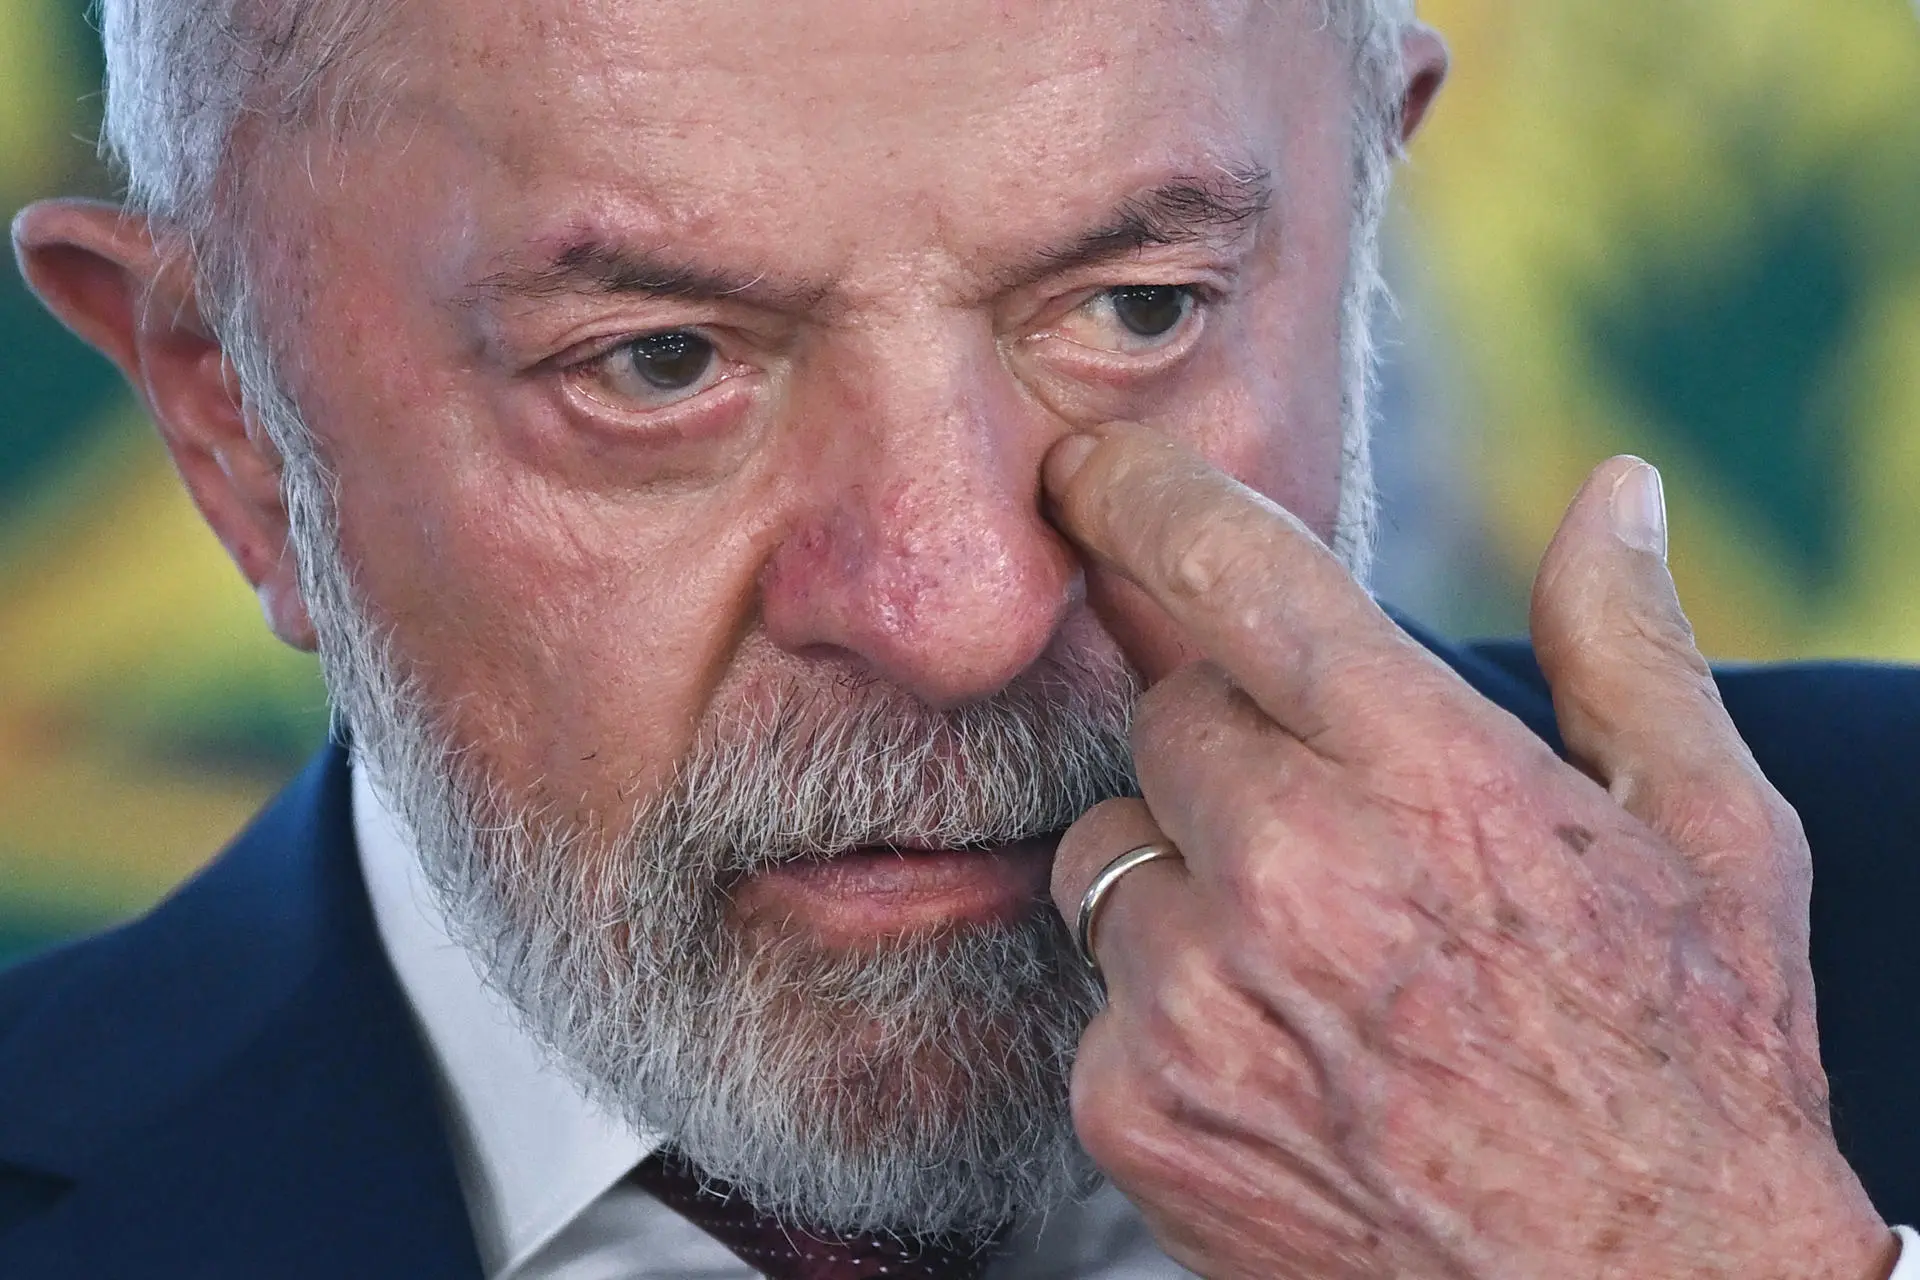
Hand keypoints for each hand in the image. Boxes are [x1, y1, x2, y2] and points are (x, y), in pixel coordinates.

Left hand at [1043, 424, 1897, 1279]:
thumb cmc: (1694, 1072)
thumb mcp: (1713, 842)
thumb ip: (1631, 648)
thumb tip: (1616, 490)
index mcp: (1432, 776)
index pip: (1232, 572)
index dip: (1141, 496)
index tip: (1087, 468)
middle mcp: (1294, 873)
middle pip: (1167, 716)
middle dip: (1233, 745)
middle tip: (1338, 832)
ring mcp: (1195, 999)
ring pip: (1118, 850)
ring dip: (1191, 879)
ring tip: (1322, 965)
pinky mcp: (1133, 1105)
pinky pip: (1102, 989)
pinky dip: (1168, 1007)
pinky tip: (1286, 1060)